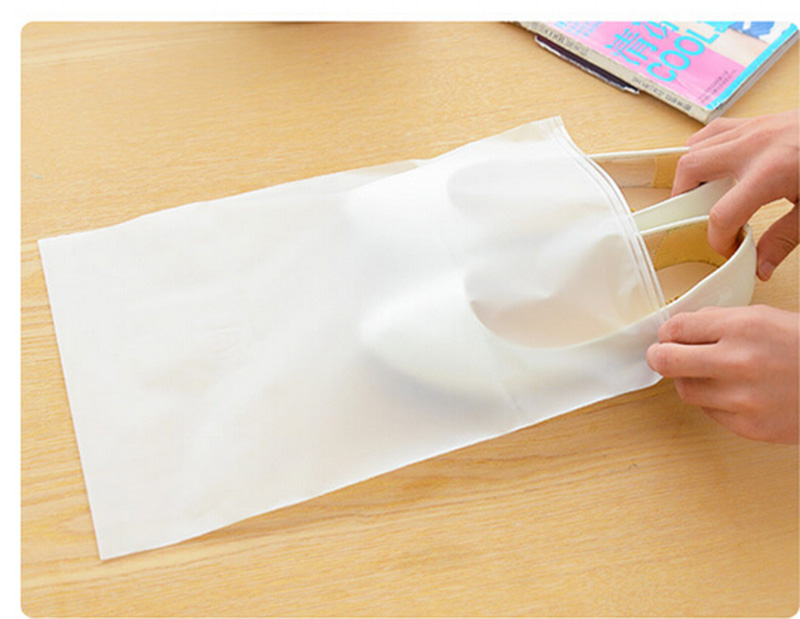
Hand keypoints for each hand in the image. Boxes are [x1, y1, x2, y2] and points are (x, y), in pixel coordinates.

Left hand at [646, 305, 798, 443]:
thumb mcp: (765, 318)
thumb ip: (719, 322)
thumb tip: (677, 329)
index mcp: (743, 328)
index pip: (676, 329)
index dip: (666, 332)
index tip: (667, 335)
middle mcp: (739, 363)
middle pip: (667, 361)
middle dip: (659, 356)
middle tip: (661, 355)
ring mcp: (744, 399)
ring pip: (686, 390)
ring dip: (688, 380)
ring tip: (707, 373)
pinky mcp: (750, 427)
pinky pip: (711, 412)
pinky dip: (714, 401)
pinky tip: (732, 392)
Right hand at [672, 109, 798, 280]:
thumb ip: (784, 239)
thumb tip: (760, 268)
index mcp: (771, 172)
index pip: (721, 214)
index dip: (718, 239)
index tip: (728, 248)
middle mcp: (754, 146)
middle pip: (691, 169)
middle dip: (685, 200)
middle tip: (697, 219)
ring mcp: (753, 128)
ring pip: (695, 146)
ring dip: (689, 173)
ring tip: (700, 194)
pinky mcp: (757, 121)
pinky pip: (713, 131)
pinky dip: (702, 149)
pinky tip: (713, 166)